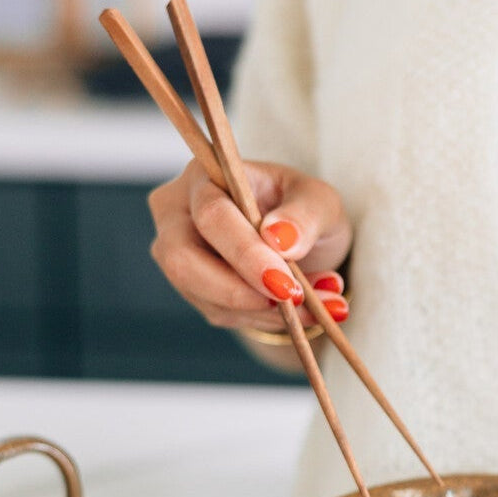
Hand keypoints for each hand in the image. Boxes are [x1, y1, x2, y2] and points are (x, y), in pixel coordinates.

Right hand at [148, 158, 352, 336]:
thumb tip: (280, 238)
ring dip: (265, 312)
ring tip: (317, 309)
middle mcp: (178, 214)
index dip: (245, 254)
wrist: (299, 240)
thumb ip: (304, 215)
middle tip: (291, 302)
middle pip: (184, 261)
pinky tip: (303, 314)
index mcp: (204, 177)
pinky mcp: (193, 291)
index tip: (285, 284)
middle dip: (240, 291)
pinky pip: (223, 315)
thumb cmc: (302, 210)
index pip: (212, 216)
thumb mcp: (319, 202)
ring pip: (205, 297)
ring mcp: (178, 256)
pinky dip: (267, 319)